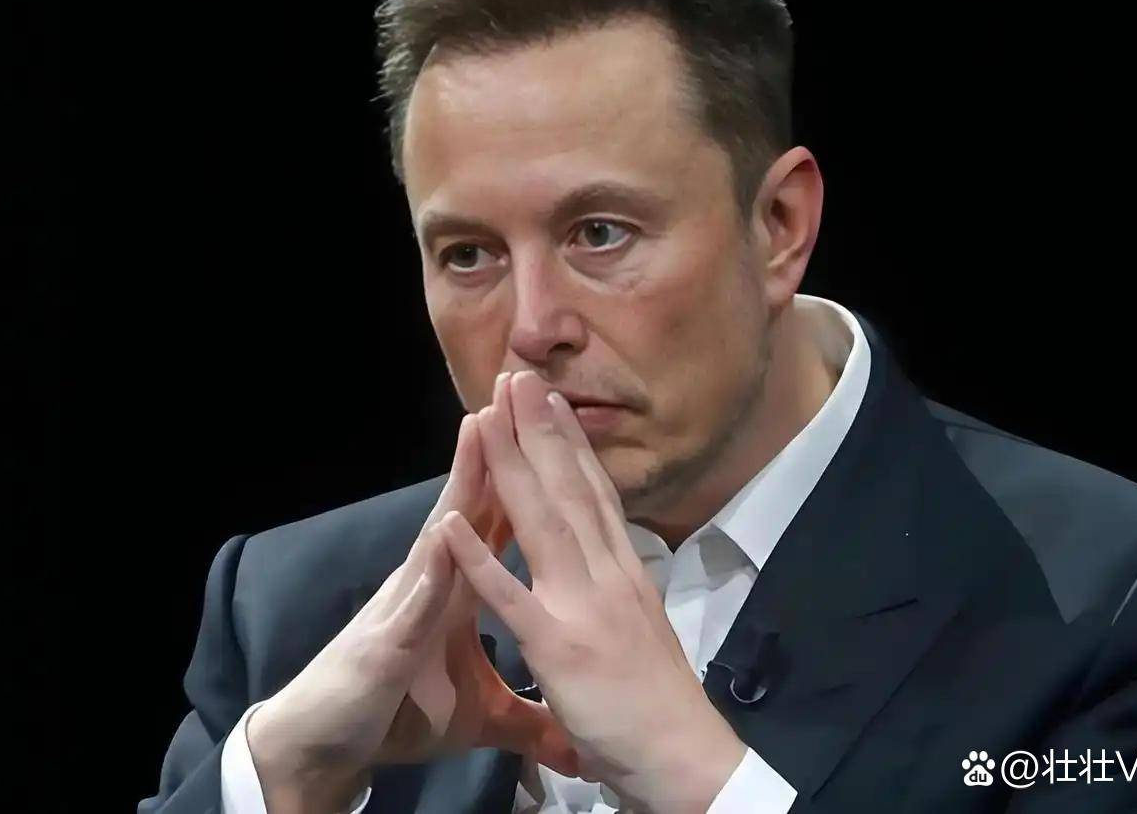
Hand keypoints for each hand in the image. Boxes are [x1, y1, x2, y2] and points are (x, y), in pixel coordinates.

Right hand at [248, 403, 577, 811]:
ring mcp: (408, 606)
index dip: (535, 475)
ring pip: (441, 533)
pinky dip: (430, 570)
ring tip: (480, 426)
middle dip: (503, 448)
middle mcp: (436, 583)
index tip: (562, 428)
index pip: (505, 521)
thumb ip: (529, 714)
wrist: (331, 747)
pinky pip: (412, 603)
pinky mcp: (386, 645)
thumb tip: (572, 734)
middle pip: (477, 505)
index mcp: (463, 589)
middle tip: (523, 388)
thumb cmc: (401, 714)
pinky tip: (444, 537)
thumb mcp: (481, 715)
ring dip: (462, 483)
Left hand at [438, 370, 746, 813]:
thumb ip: (621, 592)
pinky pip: (508, 597)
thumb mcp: (643, 629)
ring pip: (542, 520)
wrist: (686, 759)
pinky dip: (477, 557)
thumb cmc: (662, 704)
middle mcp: (608, 573)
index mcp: (626, 571)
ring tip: (488, 414)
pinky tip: (450, 522)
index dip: (571, 444)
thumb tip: (612, 563)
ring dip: (512, 463)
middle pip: (569, 489)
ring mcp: (583, 605)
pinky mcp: (558, 646)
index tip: (551, 402)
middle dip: (540, 429)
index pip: (595, 494)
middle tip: (517, 378)